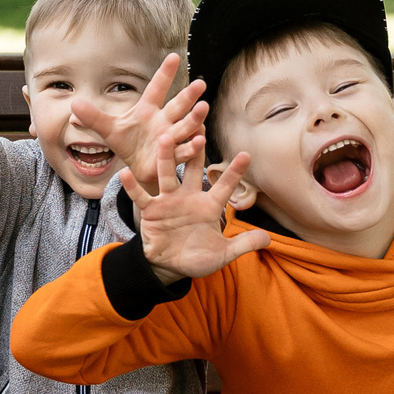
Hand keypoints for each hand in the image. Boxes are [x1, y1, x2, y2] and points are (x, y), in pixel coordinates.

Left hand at [69, 53, 209, 190]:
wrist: (137, 169)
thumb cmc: (127, 144)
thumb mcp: (108, 130)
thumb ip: (93, 117)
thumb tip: (73, 103)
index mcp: (147, 110)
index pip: (157, 88)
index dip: (164, 73)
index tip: (173, 56)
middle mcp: (163, 121)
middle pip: (177, 105)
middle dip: (189, 95)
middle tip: (200, 84)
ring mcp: (171, 138)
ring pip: (186, 125)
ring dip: (195, 118)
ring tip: (204, 108)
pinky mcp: (174, 156)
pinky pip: (185, 150)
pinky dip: (192, 147)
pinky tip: (200, 141)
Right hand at [122, 109, 265, 285]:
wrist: (169, 265)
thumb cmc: (197, 257)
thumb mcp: (223, 254)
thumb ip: (243, 244)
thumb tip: (268, 239)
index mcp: (209, 205)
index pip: (224, 186)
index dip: (234, 172)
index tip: (246, 154)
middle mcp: (188, 197)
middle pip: (193, 169)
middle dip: (196, 150)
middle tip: (199, 127)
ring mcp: (168, 201)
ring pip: (167, 175)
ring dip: (165, 158)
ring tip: (163, 138)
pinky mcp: (151, 210)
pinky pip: (141, 196)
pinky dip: (133, 186)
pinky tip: (125, 172)